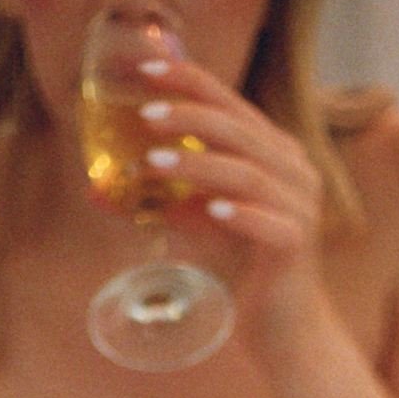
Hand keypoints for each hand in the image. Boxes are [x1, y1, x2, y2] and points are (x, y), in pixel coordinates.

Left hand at [137, 54, 333, 360]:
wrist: (284, 327)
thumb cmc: (243, 271)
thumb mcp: (198, 227)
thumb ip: (162, 203)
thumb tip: (98, 194)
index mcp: (272, 153)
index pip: (229, 104)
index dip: (191, 82)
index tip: (147, 70)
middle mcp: (293, 169)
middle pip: (239, 130)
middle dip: (190, 118)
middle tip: (145, 115)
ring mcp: (300, 205)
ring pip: (248, 173)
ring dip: (200, 165)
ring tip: (156, 163)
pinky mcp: (297, 243)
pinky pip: (269, 221)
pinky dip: (239, 213)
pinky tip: (210, 209)